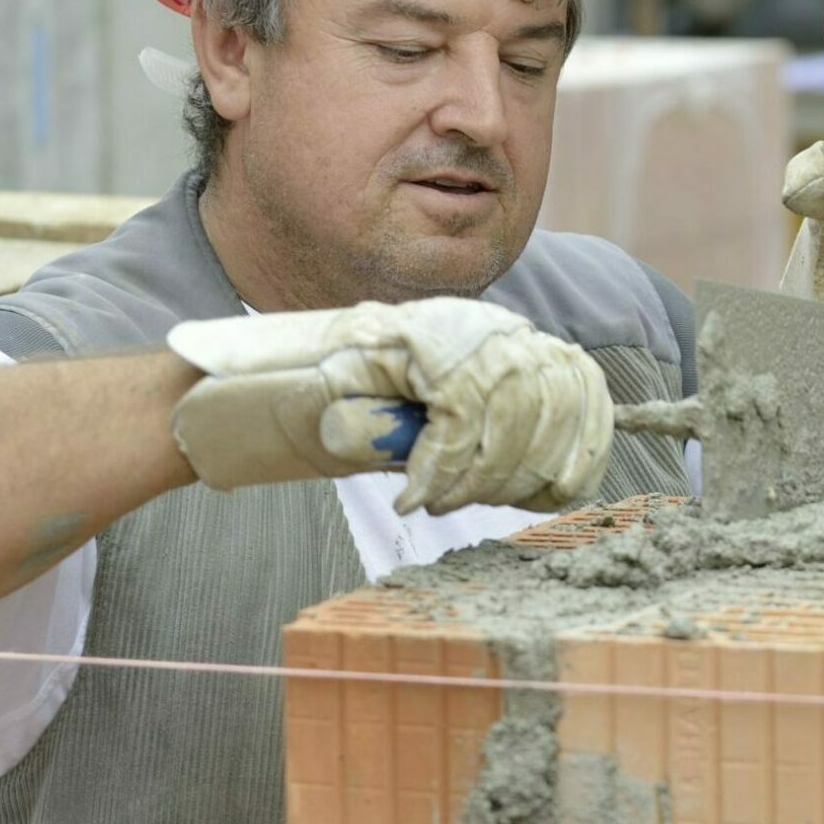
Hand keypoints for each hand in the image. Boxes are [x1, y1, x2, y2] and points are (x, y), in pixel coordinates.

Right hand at [165, 298, 612, 515]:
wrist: (238, 397)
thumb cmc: (324, 417)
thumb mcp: (415, 423)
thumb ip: (471, 429)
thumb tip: (545, 464)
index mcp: (476, 335)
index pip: (567, 371)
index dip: (584, 429)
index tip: (576, 479)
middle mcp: (464, 321)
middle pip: (546, 394)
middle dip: (538, 461)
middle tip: (511, 501)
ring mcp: (434, 329)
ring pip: (508, 410)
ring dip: (486, 473)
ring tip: (451, 499)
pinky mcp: (403, 350)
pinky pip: (455, 421)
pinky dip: (442, 472)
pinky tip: (419, 493)